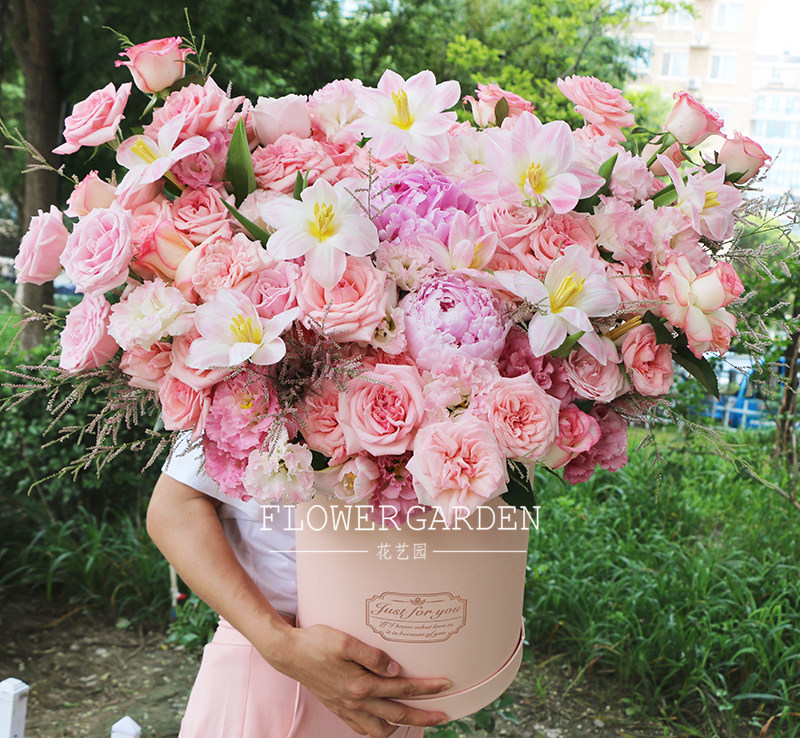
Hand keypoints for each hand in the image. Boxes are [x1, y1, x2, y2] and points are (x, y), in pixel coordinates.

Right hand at [268, 624, 450, 736]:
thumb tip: (395, 669)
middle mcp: (356, 702)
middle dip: (425, 716)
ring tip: (415, 717)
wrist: (289, 654)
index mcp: (361, 685)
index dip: (427, 688)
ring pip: (380, 730)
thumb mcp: (346, 642)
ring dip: (401, 725)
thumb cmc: (317, 642)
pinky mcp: (339, 708)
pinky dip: (379, 728)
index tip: (446, 685)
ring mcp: (347, 708)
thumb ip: (372, 656)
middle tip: (445, 716)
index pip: (402, 689)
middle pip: (398, 715)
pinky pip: (363, 729)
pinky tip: (385, 719)